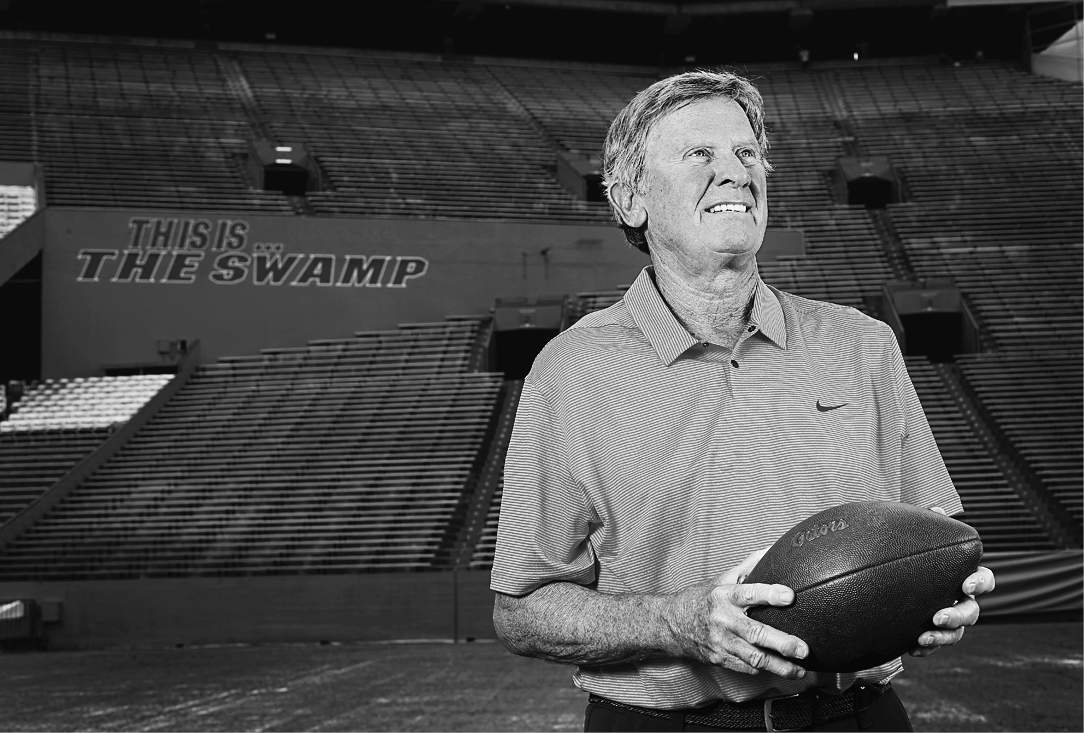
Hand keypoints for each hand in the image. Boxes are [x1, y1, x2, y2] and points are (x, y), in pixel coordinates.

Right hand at [676, 548, 808, 678]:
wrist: (672, 624)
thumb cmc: (704, 599)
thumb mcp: (723, 579)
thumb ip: (749, 566)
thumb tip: (772, 550)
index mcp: (724, 596)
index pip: (748, 593)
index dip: (769, 594)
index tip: (790, 596)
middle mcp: (723, 620)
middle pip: (755, 633)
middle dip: (782, 643)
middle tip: (803, 648)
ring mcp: (721, 642)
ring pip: (754, 657)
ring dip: (780, 665)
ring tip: (800, 669)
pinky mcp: (720, 658)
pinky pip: (746, 667)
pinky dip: (766, 670)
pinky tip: (783, 670)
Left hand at [909, 507, 995, 657]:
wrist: (879, 578)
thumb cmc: (904, 553)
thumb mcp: (910, 536)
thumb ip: (925, 524)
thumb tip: (938, 509)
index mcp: (960, 575)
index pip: (983, 579)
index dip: (980, 583)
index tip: (965, 585)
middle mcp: (957, 599)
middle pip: (972, 612)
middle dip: (959, 615)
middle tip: (938, 616)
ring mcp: (944, 618)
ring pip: (956, 633)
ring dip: (942, 637)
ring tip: (922, 637)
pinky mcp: (927, 632)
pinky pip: (933, 646)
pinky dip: (926, 648)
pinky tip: (912, 649)